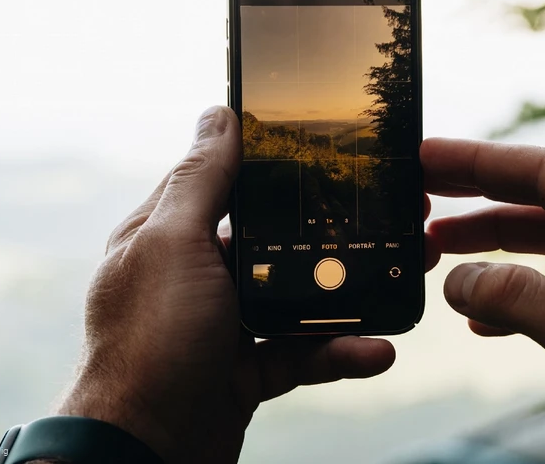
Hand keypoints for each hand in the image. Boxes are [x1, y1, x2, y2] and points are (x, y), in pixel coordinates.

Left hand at [57, 107, 394, 463]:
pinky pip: (304, 351)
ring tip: (401, 279)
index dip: (275, 163)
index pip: (227, 182)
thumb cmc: (149, 342)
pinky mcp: (248, 369)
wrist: (144, 451)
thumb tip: (217, 115)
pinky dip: (341, 352)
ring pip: (299, 296)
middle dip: (331, 231)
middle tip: (388, 216)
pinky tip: (376, 349)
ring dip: (349, 295)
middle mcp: (197, 274)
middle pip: (275, 239)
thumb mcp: (173, 244)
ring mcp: (225, 324)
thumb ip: (201, 182)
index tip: (332, 149)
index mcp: (172, 235)